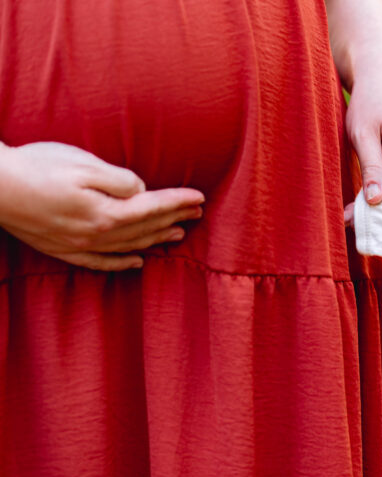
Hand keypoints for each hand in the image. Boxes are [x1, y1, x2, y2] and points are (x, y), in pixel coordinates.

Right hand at [0, 142, 204, 270]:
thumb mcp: (84, 165)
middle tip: (198, 213)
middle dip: (174, 219)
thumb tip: (142, 192)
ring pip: (129, 246)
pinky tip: (138, 263)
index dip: (178, 202)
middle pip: (145, 228)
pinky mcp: (63, 250)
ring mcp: (80, 246)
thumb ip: (120, 181)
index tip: (200, 197)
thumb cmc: (38, 168)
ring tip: (178, 234)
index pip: (153, 208)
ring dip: (156, 240)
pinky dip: (124, 263)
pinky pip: (102, 263)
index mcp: (106, 213)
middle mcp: (97, 235)